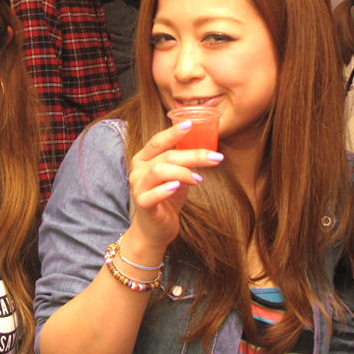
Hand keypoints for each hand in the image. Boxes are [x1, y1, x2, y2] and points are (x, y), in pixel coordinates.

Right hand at [124, 120, 222, 256]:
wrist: (155, 229)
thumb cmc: (167, 199)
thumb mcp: (177, 176)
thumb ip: (184, 162)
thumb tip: (207, 149)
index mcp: (144, 159)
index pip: (157, 141)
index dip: (173, 132)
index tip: (191, 124)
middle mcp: (138, 170)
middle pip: (166, 156)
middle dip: (193, 155)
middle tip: (215, 158)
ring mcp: (138, 187)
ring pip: (159, 171)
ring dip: (183, 172)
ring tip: (199, 179)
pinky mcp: (142, 204)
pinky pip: (152, 194)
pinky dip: (166, 189)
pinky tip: (178, 187)